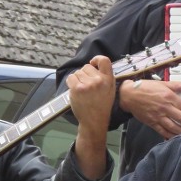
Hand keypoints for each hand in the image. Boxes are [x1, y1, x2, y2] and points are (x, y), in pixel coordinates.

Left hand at [67, 56, 116, 178]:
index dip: (96, 59)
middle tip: (87, 86)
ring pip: (77, 72)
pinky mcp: (77, 88)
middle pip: (86, 67)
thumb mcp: (110, 90)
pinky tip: (76, 91)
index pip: (104, 60)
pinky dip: (71, 83)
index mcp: (109, 80)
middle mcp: (99, 80)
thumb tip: (95, 65)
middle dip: (84, 74)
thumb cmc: (101, 106)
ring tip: (82, 91)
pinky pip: (71, 78)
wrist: (94, 121)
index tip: (92, 63)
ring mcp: (88, 84)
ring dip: (77, 79)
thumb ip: (105, 77)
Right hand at [119, 79, 180, 139]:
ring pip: (173, 127)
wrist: (129, 95)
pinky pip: (163, 131)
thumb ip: (175, 85)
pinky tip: (174, 137)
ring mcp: (158, 116)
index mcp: (168, 97)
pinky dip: (170, 136)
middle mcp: (165, 108)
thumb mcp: (161, 83)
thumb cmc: (144, 88)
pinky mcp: (152, 123)